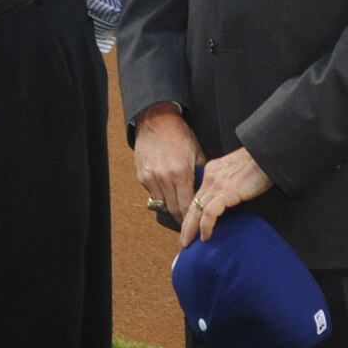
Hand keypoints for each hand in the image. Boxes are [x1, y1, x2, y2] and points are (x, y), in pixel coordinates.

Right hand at [134, 101, 202, 227]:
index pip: (188, 206)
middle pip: (173, 209)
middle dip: (182, 219)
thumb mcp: (197, 154)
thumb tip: (205, 193)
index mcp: (181, 173)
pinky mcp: (141, 176)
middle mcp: (164, 178)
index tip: (197, 226)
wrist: (156, 121)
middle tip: (189, 226)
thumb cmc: (180, 136)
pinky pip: (152, 193)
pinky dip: (161, 195)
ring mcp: (151, 178)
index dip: (193, 219)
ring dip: (170, 208)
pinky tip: (168, 192)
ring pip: (161, 204)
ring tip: (179, 211)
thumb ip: (200, 176)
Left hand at [179, 147, 273, 247]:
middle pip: (192, 204)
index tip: (188, 226)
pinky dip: (206, 226)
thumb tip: (228, 199)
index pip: (196, 196)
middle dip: (185, 224)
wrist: (266, 154)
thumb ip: (228, 183)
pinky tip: (206, 236)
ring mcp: (216, 185)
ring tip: (188, 243)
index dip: (190, 212)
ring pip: (196, 210)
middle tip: (183, 240)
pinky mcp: (226, 192)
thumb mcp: (236, 172)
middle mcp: (209, 178)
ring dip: (190, 229)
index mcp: (211, 172)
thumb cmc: (258, 164)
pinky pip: (210, 213)